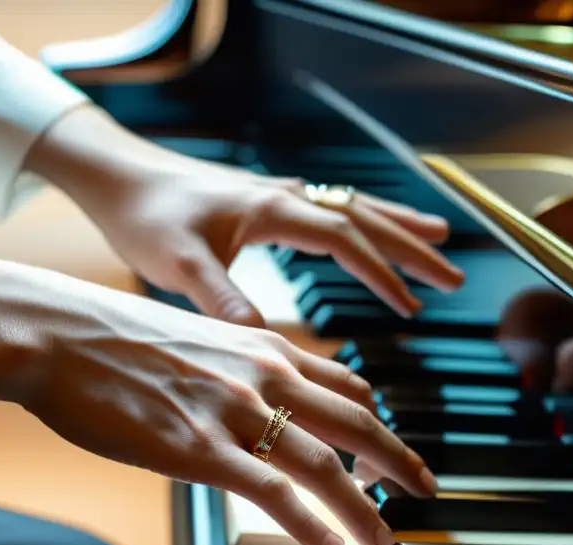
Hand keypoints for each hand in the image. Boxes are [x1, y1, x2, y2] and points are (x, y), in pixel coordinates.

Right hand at [0, 259, 436, 544]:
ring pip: (324, 462)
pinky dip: (310, 522)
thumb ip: (241, 367)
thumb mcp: (198, 339)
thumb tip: (263, 399)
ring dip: (365, 508)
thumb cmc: (118, 337)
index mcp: (265, 346)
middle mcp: (263, 374)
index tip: (389, 457)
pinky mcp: (198, 447)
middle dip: (398, 463)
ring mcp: (234, 410)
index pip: (347, 387)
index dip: (377, 427)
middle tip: (425, 493)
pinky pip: (272, 490)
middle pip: (356, 423)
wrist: (59, 332)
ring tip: (386, 541)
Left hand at [26, 106, 463, 325]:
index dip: (382, 273)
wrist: (118, 176)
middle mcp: (285, 196)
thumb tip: (262, 340)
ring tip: (440, 238)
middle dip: (412, 248)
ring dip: (398, 225)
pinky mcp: (268, 199)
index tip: (411, 307)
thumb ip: (222, 299)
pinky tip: (373, 229)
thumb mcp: (178, 264)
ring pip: (355, 206)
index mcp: (272, 210)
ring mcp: (279, 194)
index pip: (345, 239)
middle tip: (454, 276)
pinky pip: (332, 205)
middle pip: (366, 218)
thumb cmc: (145, 216)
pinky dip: (365, 218)